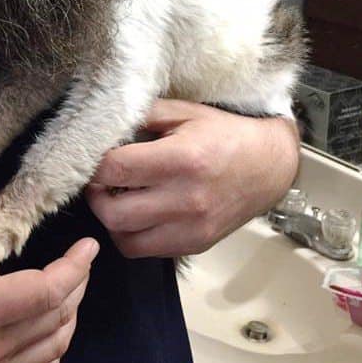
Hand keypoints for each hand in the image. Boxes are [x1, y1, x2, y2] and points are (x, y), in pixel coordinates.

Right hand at [0, 178, 98, 362]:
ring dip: (70, 319)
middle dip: (78, 286)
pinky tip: (47, 337)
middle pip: (60, 318)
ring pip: (54, 350)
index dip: (76, 267)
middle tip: (80, 264)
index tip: (88, 247)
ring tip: (69, 294)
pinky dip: (53, 354)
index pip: (50, 289)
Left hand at [85, 98, 299, 258]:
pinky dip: (132, 235)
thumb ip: (144, 115)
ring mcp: (190, 228)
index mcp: (180, 160)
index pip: (115, 169)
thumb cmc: (224, 134)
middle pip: (113, 213)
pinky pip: (145, 250)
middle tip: (99, 180)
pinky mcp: (195, 244)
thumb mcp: (184, 112)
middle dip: (96, 196)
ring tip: (116, 197)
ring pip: (125, 239)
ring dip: (111, 220)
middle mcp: (185, 199)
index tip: (92, 157)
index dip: (93, 164)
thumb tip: (107, 126)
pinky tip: (137, 213)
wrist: (269, 166)